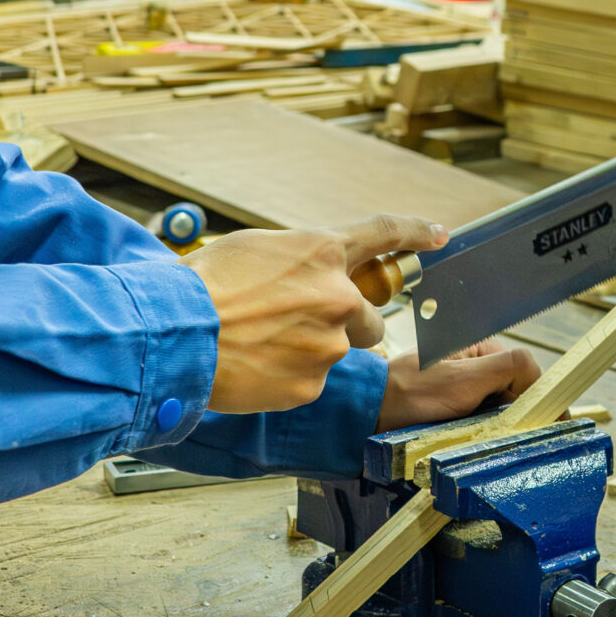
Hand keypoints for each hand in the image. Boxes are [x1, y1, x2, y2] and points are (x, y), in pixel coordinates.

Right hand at [187, 213, 444, 412]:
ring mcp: (330, 344)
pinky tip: (254, 367)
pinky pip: (311, 381)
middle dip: (344, 321)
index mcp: (323, 251)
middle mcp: (338, 296)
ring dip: (310, 349)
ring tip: (260, 344)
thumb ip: (299, 259)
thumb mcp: (255, 249)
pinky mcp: (313, 384)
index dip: (417, 232)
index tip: (440, 235)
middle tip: (296, 323)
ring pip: (337, 350)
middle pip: (367, 314)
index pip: (386, 233)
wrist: (175, 333)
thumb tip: (310, 273)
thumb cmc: (203, 285)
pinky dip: (288, 376)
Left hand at [378, 340, 541, 431]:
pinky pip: (484, 427)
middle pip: (516, 395)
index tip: (542, 423)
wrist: (372, 417)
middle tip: (504, 433)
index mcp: (482, 350)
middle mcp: (478, 369)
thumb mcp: (464, 378)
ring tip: (483, 439)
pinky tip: (474, 443)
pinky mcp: (459, 415)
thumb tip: (540, 372)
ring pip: (502, 414)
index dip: (535, 397)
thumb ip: (506, 367)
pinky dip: (484, 437)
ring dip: (498, 429)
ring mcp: (468, 393)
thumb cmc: (413, 394)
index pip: (526, 372)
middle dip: (514, 416)